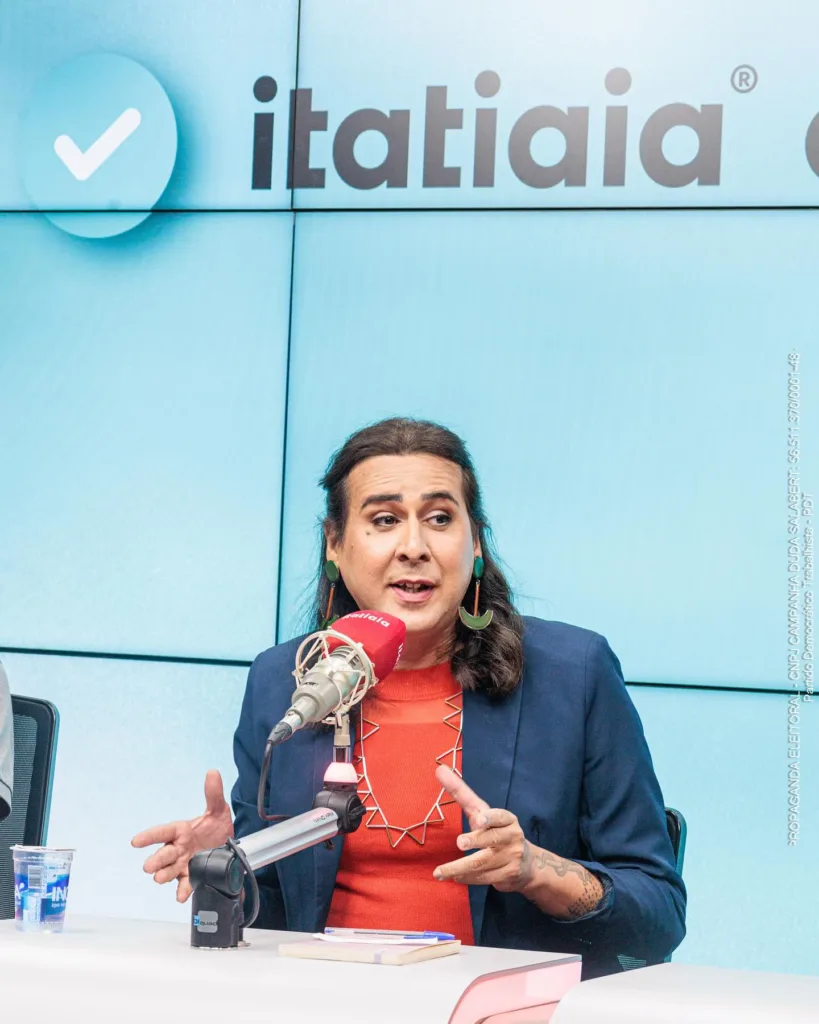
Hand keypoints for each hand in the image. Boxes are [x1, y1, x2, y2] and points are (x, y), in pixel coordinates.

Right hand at [131, 770, 233, 902]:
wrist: (229, 847)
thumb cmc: (216, 827)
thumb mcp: (218, 810)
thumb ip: (213, 794)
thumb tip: (212, 773)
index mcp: (181, 831)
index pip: (163, 832)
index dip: (150, 836)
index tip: (135, 841)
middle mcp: (178, 849)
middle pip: (164, 854)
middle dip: (156, 860)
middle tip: (149, 866)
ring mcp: (184, 864)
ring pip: (170, 870)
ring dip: (164, 874)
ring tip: (159, 878)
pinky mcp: (192, 877)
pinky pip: (186, 884)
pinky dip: (183, 890)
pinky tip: (180, 896)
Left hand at [432, 764, 529, 892]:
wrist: (526, 864)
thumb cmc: (495, 831)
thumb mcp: (482, 812)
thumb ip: (461, 793)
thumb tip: (439, 769)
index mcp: (507, 820)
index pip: (500, 816)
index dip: (491, 817)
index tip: (479, 818)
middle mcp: (511, 837)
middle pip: (491, 839)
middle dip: (476, 840)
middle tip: (459, 842)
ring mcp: (511, 858)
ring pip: (483, 863)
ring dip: (459, 868)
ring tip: (439, 872)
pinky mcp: (507, 876)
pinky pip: (484, 877)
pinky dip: (468, 878)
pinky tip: (454, 877)